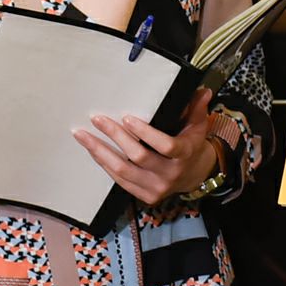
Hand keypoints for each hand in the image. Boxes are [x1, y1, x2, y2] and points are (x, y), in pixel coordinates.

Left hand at [74, 89, 216, 204]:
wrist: (195, 176)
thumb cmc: (192, 146)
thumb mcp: (198, 126)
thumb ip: (197, 108)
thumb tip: (202, 90)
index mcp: (185, 154)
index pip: (166, 145)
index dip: (145, 133)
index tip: (127, 118)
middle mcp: (170, 174)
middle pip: (138, 157)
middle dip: (115, 136)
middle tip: (98, 119)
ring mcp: (156, 188)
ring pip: (123, 170)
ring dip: (100, 152)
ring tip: (84, 136)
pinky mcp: (145, 196)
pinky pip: (119, 180)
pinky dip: (104, 164)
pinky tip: (93, 150)